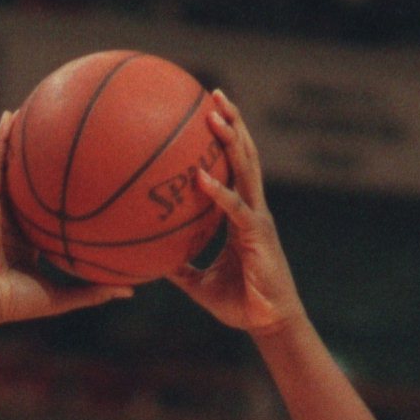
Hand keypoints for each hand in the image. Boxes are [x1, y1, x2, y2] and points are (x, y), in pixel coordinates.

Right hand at [0, 114, 135, 331]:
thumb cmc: (15, 304)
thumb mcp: (62, 297)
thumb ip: (93, 292)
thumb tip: (130, 291)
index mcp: (31, 243)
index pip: (51, 214)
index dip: (67, 197)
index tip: (90, 179)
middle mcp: (15, 222)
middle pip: (33, 185)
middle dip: (45, 161)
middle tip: (67, 135)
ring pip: (12, 168)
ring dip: (21, 140)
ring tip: (35, 108)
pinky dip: (0, 141)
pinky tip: (9, 117)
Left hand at [174, 91, 302, 339]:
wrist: (268, 325)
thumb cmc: (240, 305)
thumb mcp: (199, 285)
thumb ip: (179, 268)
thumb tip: (151, 263)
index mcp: (242, 215)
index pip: (236, 168)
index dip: (227, 139)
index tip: (209, 112)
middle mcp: (252, 209)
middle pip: (245, 156)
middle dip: (232, 123)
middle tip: (214, 94)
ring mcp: (258, 219)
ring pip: (246, 170)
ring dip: (231, 140)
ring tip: (216, 114)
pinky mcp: (257, 236)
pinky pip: (235, 209)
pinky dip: (218, 192)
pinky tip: (200, 177)